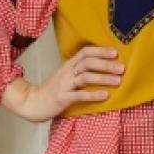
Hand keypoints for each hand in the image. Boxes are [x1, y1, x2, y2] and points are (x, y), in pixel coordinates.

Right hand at [1, 45, 124, 122]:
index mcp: (68, 65)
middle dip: (106, 64)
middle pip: (87, 63)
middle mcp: (66, 72)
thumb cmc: (53, 91)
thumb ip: (79, 71)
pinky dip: (93, 95)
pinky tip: (105, 96)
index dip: (100, 51)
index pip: (85, 52)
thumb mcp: (65, 76)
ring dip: (103, 78)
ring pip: (85, 77)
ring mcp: (64, 85)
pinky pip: (79, 95)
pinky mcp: (62, 98)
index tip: (115, 52)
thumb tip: (102, 68)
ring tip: (118, 81)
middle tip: (122, 68)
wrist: (32, 103)